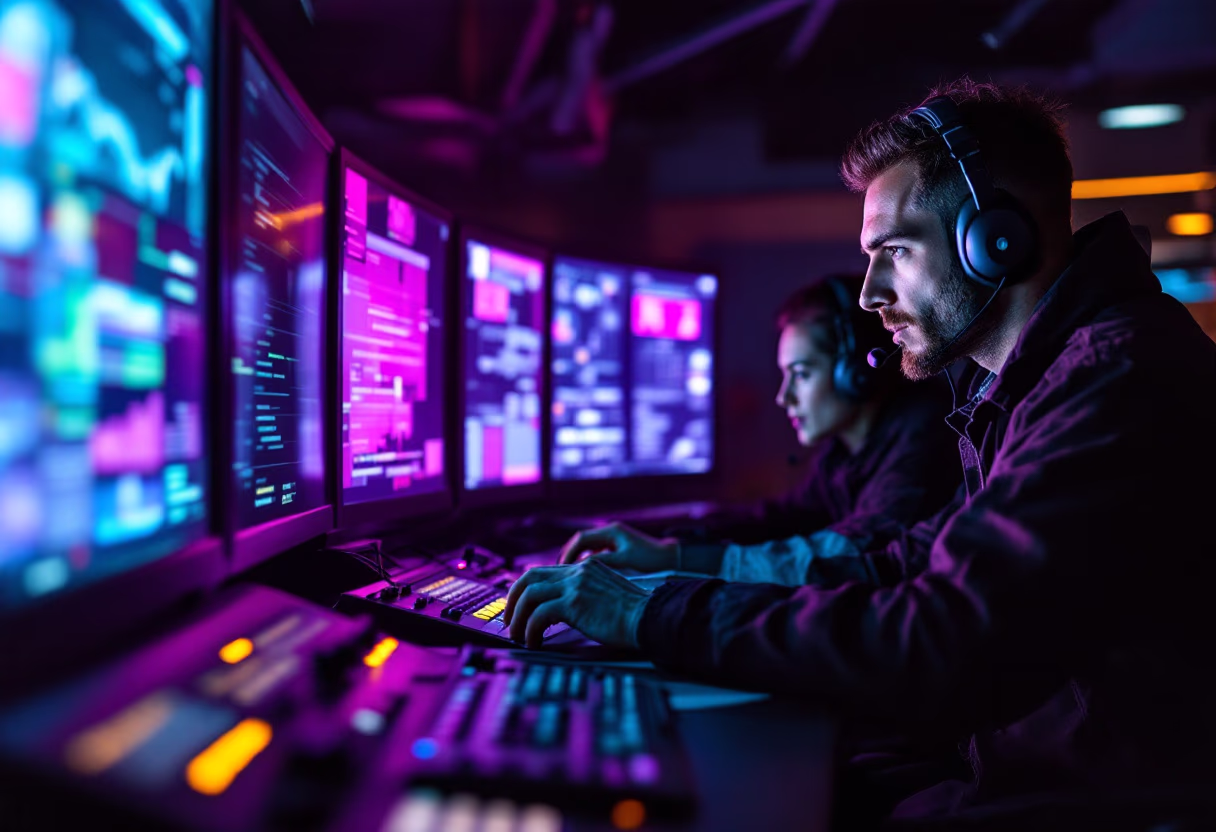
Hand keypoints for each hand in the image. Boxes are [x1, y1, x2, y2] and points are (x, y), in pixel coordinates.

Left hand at [503, 560, 651, 648]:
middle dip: (513, 600)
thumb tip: (562, 611)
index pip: (543, 571)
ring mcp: (575, 585)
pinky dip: (530, 630)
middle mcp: (577, 571)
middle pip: (528, 577)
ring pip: (529, 595)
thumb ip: (586, 594)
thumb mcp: (607, 595)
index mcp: (585, 567)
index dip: (525, 589)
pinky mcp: (574, 603)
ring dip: (518, 618)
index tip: (518, 606)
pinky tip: (534, 643)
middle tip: (509, 621)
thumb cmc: (636, 614)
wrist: (651, 617)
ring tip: (518, 636)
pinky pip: (538, 615)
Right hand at [557, 522, 678, 571]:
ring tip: (568, 577)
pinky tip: (585, 578)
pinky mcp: (619, 550)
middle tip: (558, 573)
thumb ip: (602, 562)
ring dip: (577, 560)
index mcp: (612, 531)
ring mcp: (615, 541)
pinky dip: (588, 564)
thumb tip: (578, 568)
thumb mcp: (625, 562)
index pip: (580, 539)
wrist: (675, 560)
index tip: (560, 569)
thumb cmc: (653, 561)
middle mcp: (611, 533)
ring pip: (588, 549)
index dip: (568, 553)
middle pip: (581, 542)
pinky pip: (597, 555)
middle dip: (568, 557)